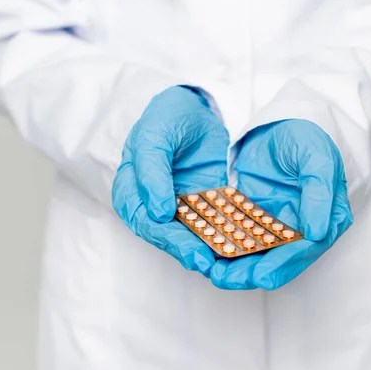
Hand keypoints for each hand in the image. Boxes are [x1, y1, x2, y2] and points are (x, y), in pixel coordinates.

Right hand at [112, 86, 227, 274]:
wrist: (195, 108)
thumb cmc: (166, 118)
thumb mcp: (155, 136)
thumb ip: (152, 170)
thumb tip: (156, 211)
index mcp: (131, 190)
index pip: (142, 219)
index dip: (162, 235)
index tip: (184, 243)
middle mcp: (152, 204)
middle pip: (165, 234)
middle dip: (186, 249)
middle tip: (206, 261)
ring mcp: (179, 207)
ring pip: (189, 234)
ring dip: (205, 248)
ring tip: (224, 261)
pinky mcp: (204, 205)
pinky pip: (212, 224)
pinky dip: (223, 234)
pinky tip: (239, 244)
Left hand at [210, 119, 352, 289]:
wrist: (277, 123)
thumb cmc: (304, 136)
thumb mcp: (316, 157)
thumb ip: (319, 192)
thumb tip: (317, 232)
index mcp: (327, 217)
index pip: (307, 249)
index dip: (284, 264)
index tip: (261, 275)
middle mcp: (305, 228)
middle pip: (280, 260)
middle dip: (254, 272)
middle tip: (227, 278)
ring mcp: (279, 225)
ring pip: (259, 255)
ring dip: (237, 266)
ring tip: (213, 272)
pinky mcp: (256, 219)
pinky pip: (241, 238)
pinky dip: (227, 247)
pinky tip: (208, 252)